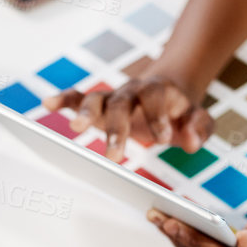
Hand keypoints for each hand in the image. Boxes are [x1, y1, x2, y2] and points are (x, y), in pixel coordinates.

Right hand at [43, 72, 210, 161]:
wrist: (168, 91)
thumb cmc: (181, 111)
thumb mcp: (198, 118)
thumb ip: (199, 128)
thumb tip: (189, 142)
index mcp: (158, 90)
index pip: (155, 98)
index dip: (158, 116)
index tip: (163, 139)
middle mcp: (131, 90)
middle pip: (121, 102)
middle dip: (116, 128)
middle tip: (115, 156)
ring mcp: (112, 97)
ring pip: (96, 99)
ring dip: (85, 112)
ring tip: (76, 128)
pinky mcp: (98, 105)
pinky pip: (77, 98)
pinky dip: (63, 100)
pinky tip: (48, 104)